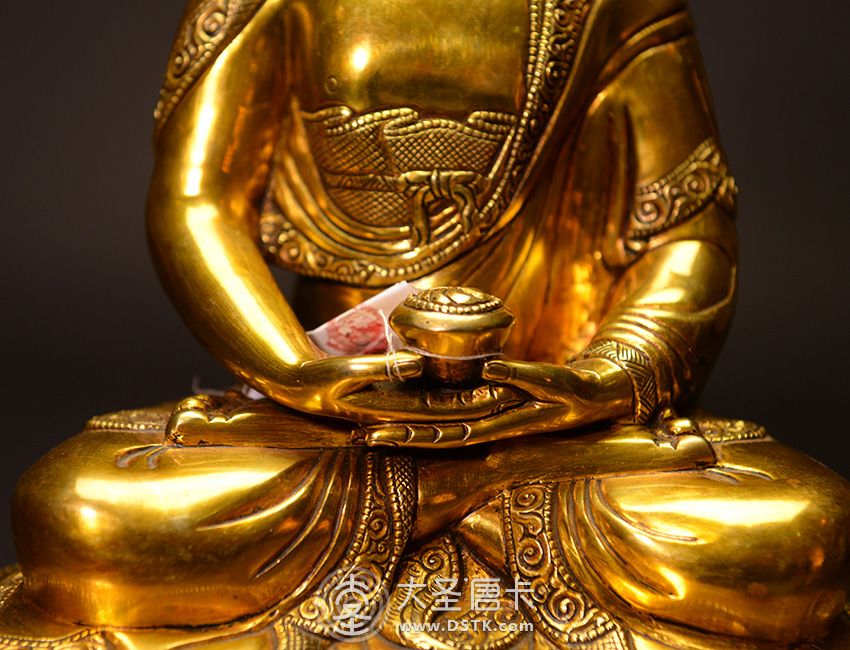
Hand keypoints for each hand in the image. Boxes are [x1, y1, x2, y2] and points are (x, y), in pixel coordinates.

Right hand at [275, 352, 525, 424]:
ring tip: (501, 385)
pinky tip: (467, 378)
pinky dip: (449, 389)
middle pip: (449, 411)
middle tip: (517, 390)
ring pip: (441, 404)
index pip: (442, 411)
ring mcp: (396, 406)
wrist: (294, 386)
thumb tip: (419, 364)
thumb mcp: (344, 370)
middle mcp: (399, 413)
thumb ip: (381, 366)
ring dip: (469, 397)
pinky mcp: (391, 396)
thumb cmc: (314, 377)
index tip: (501, 393)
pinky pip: (427, 394)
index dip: (472, 403)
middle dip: (481, 403)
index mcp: (390, 411)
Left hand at [360, 357, 632, 447]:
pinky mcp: (488, 403)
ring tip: (369, 427)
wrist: (590, 397)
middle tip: (358, 438)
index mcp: (497, 424)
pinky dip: (428, 412)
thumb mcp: (552, 382)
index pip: (446, 434)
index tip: (382, 437)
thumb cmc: (574, 391)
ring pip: (439, 425)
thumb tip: (487, 368)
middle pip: (432, 435)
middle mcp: (484, 424)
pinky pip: (453, 410)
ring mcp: (485, 416)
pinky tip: (405, 409)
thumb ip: (521, 376)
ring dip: (405, 428)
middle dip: (396, 438)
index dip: (413, 437)